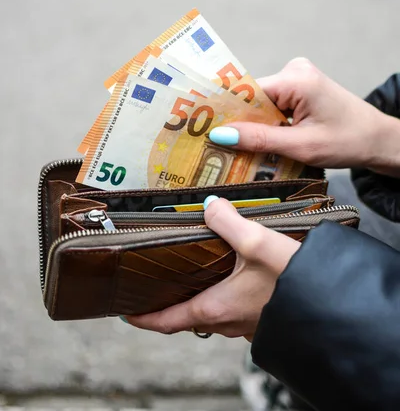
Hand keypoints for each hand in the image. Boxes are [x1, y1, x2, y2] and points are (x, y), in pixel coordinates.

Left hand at [123, 197, 299, 340]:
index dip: (143, 318)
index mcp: (216, 307)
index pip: (166, 321)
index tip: (125, 312)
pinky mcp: (263, 317)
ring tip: (190, 274)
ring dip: (196, 299)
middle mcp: (228, 321)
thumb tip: (209, 205)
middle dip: (168, 304)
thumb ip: (228, 221)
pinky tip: (231, 274)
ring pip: (211, 313)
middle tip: (156, 285)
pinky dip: (221, 295)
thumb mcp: (256, 243)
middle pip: (187, 317)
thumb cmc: (294, 282)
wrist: (333, 304)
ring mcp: (246, 322)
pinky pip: (232, 309)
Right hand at [212, 58, 399, 176]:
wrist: (377, 139)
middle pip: (252, 97)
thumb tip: (221, 135)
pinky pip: (273, 103)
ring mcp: (298, 76)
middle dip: (238, 121)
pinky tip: (258, 140)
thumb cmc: (348, 141)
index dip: (225, 113)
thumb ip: (260, 140)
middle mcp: (295, 70)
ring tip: (234, 146)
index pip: (248, 93)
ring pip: (261, 102)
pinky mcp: (300, 86)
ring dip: (253, 124)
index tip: (200, 128)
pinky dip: (266, 122)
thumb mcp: (301, 146)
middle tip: (212, 143)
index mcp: (296, 79)